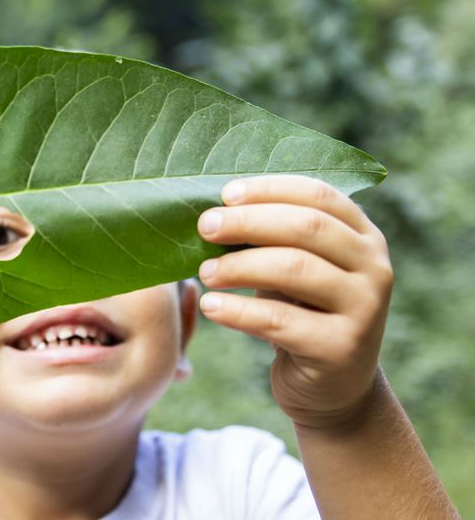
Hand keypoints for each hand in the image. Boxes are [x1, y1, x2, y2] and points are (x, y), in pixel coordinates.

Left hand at [196, 175, 393, 429]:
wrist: (333, 389)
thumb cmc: (302, 313)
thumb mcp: (294, 269)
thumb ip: (271, 239)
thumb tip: (212, 212)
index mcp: (363, 236)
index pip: (319, 195)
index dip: (270, 189)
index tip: (225, 194)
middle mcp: (373, 267)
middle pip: (306, 227)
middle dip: (248, 222)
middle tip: (204, 226)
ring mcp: (364, 309)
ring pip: (294, 269)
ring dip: (239, 265)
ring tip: (203, 273)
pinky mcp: (341, 349)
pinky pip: (279, 321)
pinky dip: (237, 311)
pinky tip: (210, 307)